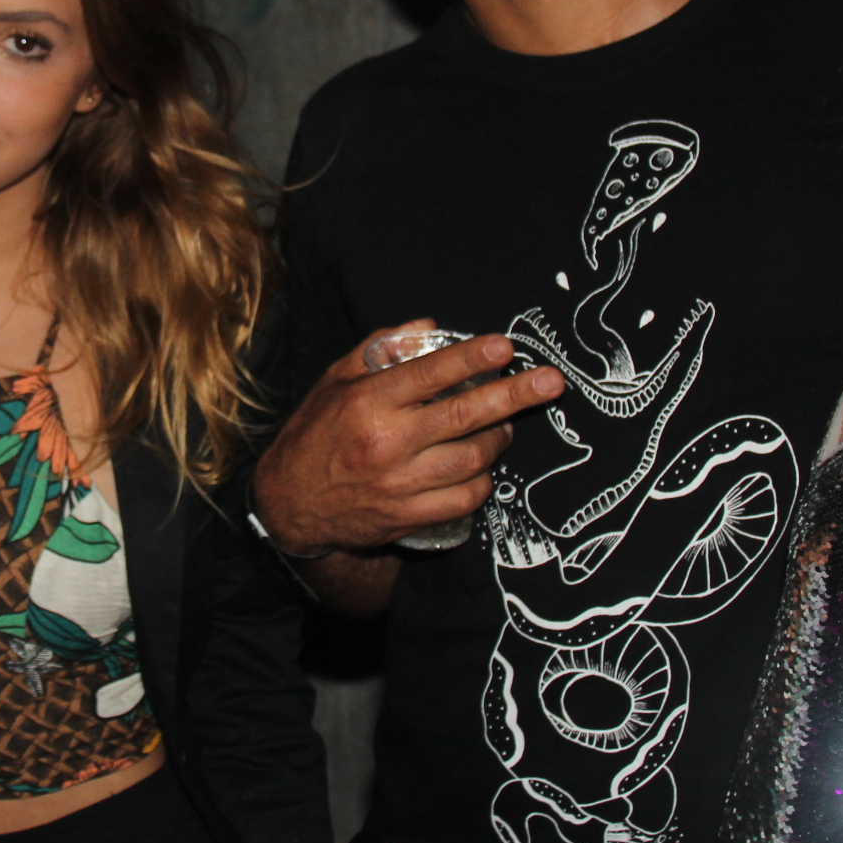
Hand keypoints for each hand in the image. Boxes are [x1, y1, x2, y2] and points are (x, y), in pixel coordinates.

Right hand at [253, 322, 561, 554]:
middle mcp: (386, 443)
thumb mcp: (335, 381)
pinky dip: (482, 479)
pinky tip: (482, 464)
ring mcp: (400, 484)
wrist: (290, 505)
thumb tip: (428, 325)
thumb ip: (381, 349)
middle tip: (551, 381)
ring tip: (507, 423)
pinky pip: (465, 498)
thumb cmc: (316, 434)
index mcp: (367, 403)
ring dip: (500, 437)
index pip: (429, 373)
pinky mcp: (409, 517)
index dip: (472, 358)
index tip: (505, 347)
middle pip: (465, 416)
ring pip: (473, 459)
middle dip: (516, 396)